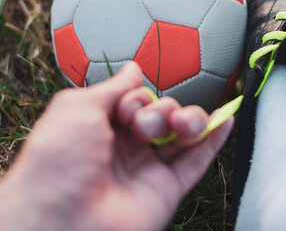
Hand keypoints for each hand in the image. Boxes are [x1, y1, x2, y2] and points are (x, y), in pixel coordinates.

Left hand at [0, 62, 232, 230]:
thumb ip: (113, 86)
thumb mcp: (77, 106)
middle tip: (141, 126)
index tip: (125, 107)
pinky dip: (213, 140)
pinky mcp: (166, 190)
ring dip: (189, 118)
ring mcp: (147, 169)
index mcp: (102, 125)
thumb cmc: (59, 158)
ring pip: (181, 135)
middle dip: (159, 109)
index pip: (135, 99)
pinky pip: (195, 163)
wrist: (60, 217)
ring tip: (181, 123)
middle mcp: (126, 146)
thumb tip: (134, 68)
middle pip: (161, 113)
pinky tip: (226, 119)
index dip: (137, 96)